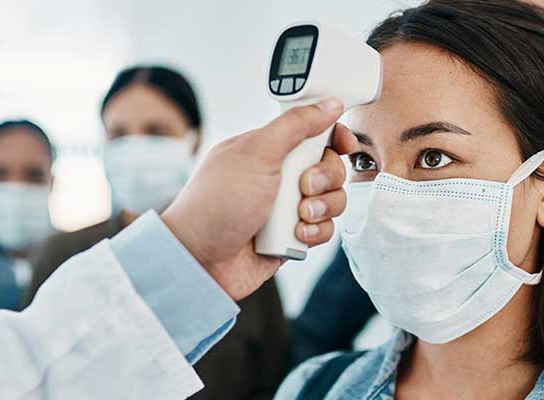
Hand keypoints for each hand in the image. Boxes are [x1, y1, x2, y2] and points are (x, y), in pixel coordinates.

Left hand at [161, 98, 357, 299]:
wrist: (202, 259)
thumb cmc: (216, 203)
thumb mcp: (257, 153)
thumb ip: (295, 125)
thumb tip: (328, 104)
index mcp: (267, 149)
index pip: (312, 132)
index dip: (332, 135)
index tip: (341, 143)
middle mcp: (278, 176)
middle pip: (329, 166)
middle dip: (324, 177)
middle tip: (303, 185)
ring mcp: (285, 207)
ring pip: (331, 199)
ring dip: (321, 207)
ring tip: (298, 216)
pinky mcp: (292, 235)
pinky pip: (324, 228)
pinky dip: (315, 232)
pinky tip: (294, 235)